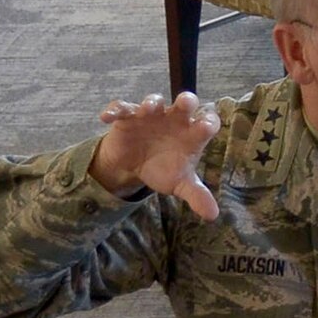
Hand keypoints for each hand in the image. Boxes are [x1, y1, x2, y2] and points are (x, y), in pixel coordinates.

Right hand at [90, 92, 221, 219]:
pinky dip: (114, 110)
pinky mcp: (128, 117)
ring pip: (154, 102)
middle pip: (185, 104)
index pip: (207, 122)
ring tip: (147, 109)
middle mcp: (175, 119)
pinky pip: (121, 108)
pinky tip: (106, 116)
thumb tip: (212, 215)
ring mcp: (151, 116)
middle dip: (186, 101)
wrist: (135, 165)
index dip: (209, 122)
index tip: (207, 127)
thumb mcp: (180, 183)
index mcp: (192, 133)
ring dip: (151, 102)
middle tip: (184, 103)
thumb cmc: (164, 168)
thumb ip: (196, 195)